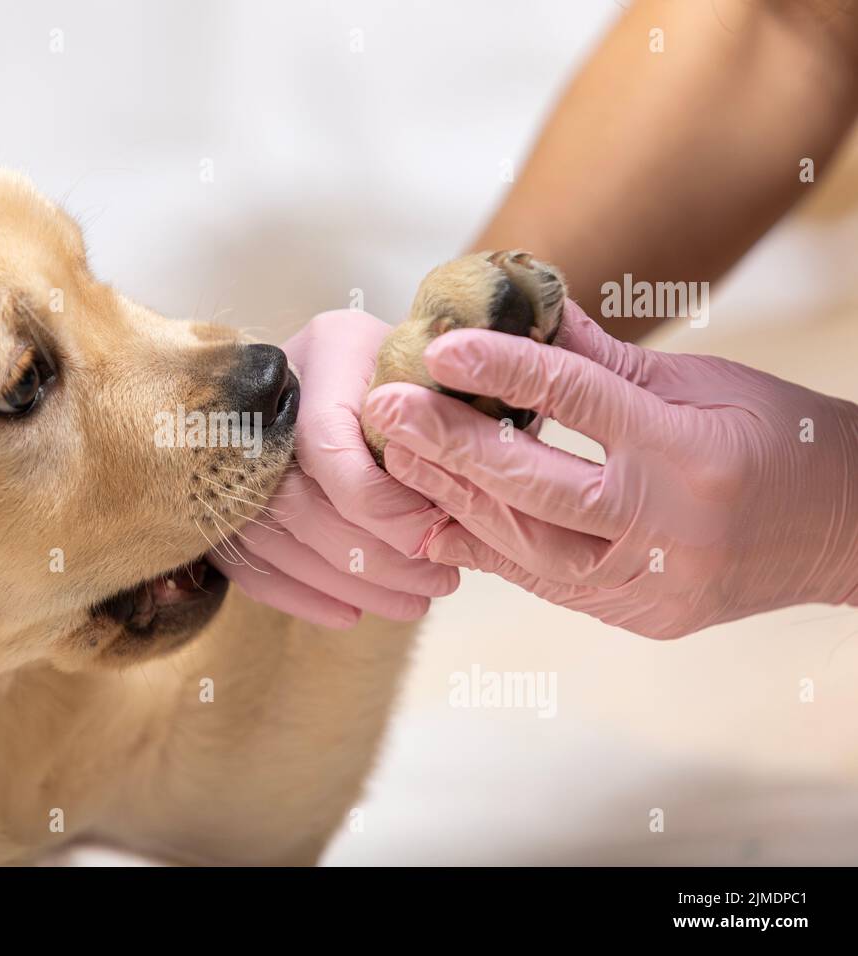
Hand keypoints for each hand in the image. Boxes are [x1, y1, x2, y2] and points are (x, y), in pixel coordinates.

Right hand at [212, 310, 459, 628]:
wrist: (391, 362)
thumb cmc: (438, 371)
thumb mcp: (455, 375)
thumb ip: (455, 421)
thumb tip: (461, 502)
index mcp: (328, 348)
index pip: (326, 443)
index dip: (380, 504)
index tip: (435, 537)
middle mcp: (271, 392)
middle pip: (295, 497)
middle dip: (371, 556)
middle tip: (438, 584)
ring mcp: (235, 441)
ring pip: (272, 535)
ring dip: (344, 583)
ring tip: (413, 606)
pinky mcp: (224, 489)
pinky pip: (246, 557)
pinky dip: (298, 593)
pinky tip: (349, 614)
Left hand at [363, 300, 857, 638]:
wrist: (848, 533)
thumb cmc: (778, 440)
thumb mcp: (703, 382)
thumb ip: (605, 357)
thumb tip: (526, 305)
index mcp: (690, 452)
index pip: (582, 401)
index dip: (506, 369)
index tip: (441, 345)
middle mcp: (667, 526)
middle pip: (536, 488)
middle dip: (450, 447)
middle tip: (385, 409)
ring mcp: (651, 582)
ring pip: (528, 548)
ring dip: (454, 500)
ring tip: (395, 459)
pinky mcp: (639, 614)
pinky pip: (544, 583)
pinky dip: (486, 550)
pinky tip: (433, 521)